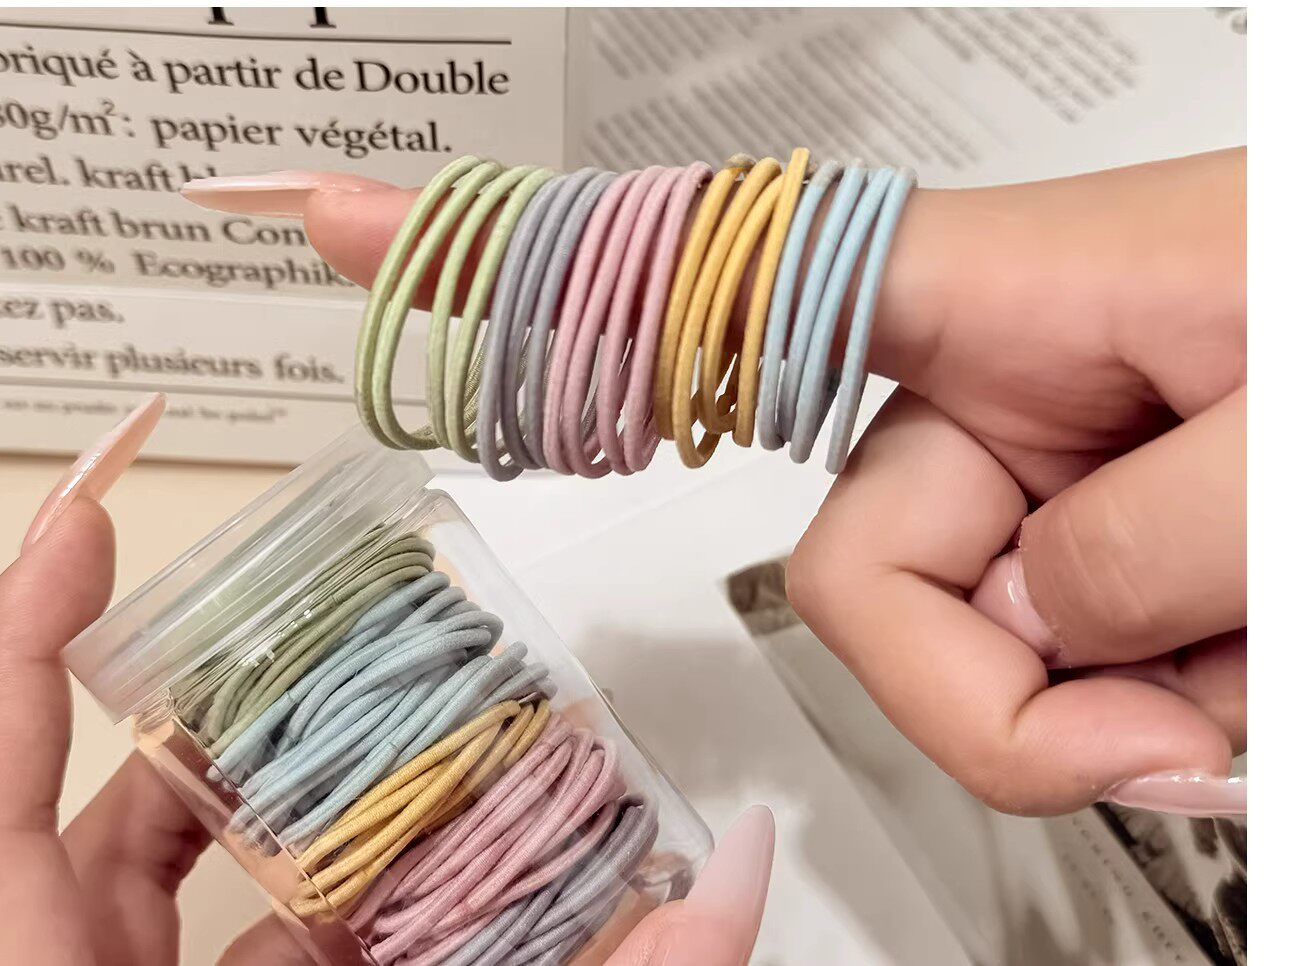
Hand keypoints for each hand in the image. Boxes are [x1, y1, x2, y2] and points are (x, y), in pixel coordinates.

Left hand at [0, 395, 772, 964]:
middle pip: (132, 817)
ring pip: (221, 892)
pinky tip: (455, 885)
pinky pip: (273, 952)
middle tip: (347, 635)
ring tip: (435, 749)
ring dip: (331, 819)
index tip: (91, 506)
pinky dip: (354, 912)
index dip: (19, 643)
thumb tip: (730, 883)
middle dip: (251, 712)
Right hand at [183, 146, 1245, 818]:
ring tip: (1272, 668)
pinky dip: (1149, 727)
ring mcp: (1048, 483)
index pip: (715, 258)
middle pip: (873, 576)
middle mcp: (999, 386)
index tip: (334, 232)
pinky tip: (1251, 688)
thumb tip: (1018, 617)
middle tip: (1191, 710)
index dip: (528, 256)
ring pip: (968, 659)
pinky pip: (1052, 683)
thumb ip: (1122, 544)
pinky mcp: (1108, 560)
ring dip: (1120, 714)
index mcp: (1001, 292)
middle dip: (1013, 690)